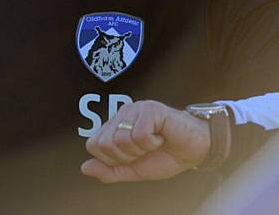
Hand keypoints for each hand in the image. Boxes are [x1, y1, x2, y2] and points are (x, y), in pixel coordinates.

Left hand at [81, 100, 210, 183]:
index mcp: (115, 126)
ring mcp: (135, 108)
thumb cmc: (165, 156)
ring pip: (121, 139)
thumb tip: (84, 168)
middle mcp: (122, 114)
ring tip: (153, 142)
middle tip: (144, 150)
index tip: (131, 158)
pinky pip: (139, 134)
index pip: (93, 145)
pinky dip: (152, 143)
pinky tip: (160, 136)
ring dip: (141, 150)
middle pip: (105, 144)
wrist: (194, 151)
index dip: (111, 160)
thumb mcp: (134, 170)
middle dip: (126, 157)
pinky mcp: (150, 108)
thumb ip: (110, 170)